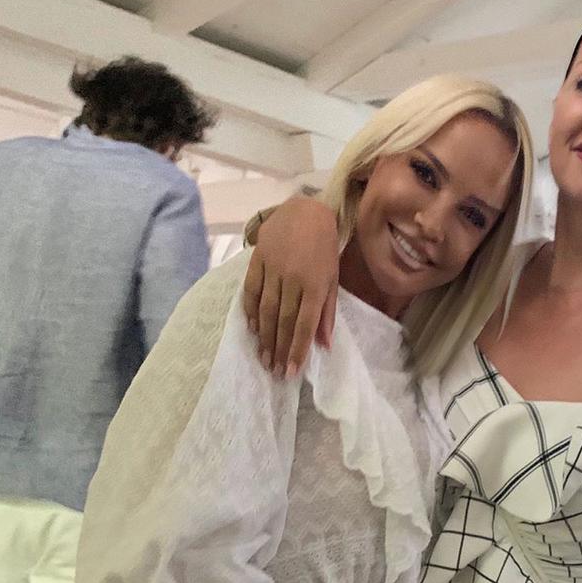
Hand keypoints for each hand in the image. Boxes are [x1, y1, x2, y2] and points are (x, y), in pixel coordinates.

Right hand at [243, 196, 339, 375]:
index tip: (292, 371)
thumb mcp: (332, 280)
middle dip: (279, 349)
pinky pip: (251, 290)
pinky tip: (252, 329)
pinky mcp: (258, 259)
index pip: (304, 325)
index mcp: (315, 285)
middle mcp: (293, 279)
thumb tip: (324, 345)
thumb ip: (326, 313)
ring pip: (266, 309)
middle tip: (275, 372)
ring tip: (263, 358)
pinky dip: (250, 311)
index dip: (297, 350)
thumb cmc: (324, 249)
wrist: (306, 210)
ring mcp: (273, 268)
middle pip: (283, 321)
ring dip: (264, 337)